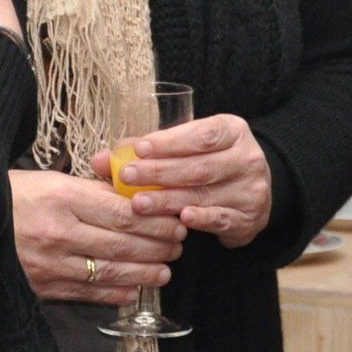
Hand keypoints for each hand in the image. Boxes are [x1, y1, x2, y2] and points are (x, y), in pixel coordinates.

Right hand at [10, 169, 184, 305]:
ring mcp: (50, 263)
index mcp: (62, 197)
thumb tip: (132, 198)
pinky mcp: (42, 286)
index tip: (175, 220)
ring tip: (165, 272)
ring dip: (143, 273)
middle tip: (178, 245)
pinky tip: (133, 291)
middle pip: (122, 243)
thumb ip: (92, 190)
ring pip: (109, 271)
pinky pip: (86, 293)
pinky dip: (114, 293)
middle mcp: (59, 232)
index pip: (122, 212)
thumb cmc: (14, 195)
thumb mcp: (52, 180)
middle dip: (157, 246)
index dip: (155, 220)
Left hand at [100, 114, 273, 247]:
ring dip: (168, 200)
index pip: (202, 135)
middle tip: (127, 177)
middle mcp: (247, 158)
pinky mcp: (249, 217)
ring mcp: (251, 189)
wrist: (251, 189)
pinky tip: (181, 220)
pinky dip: (201, 219)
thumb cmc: (210, 161)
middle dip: (160, 173)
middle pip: (200, 166)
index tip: (139, 149)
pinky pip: (221, 219)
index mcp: (232, 131)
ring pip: (205, 195)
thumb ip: (149, 150)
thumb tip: (100, 160)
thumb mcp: (188, 146)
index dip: (170, 142)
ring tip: (138, 204)